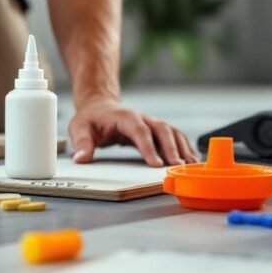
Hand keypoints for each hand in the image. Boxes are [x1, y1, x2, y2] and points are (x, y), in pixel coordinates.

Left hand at [69, 98, 197, 166]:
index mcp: (125, 116)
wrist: (100, 106)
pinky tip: (192, 162)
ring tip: (191, 166)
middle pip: (162, 130)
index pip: (139, 131)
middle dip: (172, 148)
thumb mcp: (79, 128)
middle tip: (178, 166)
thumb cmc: (90, 118)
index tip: (156, 164)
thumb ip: (81, 143)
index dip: (149, 147)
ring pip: (173, 133)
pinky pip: (176, 138)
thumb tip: (81, 159)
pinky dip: (185, 148)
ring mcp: (152, 123)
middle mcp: (143, 118)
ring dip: (184, 148)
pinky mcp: (157, 131)